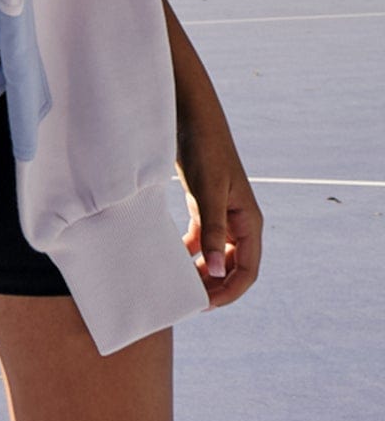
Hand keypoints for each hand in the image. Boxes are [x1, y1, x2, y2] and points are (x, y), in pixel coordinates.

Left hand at [177, 95, 262, 307]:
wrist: (192, 115)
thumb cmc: (205, 149)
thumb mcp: (208, 192)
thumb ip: (213, 231)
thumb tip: (217, 273)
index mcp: (249, 222)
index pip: (247, 271)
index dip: (229, 292)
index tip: (204, 305)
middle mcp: (239, 221)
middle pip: (232, 267)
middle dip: (214, 286)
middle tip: (188, 300)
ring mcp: (222, 213)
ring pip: (216, 254)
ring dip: (202, 270)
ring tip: (179, 283)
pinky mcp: (204, 203)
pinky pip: (201, 237)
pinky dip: (190, 250)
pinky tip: (173, 257)